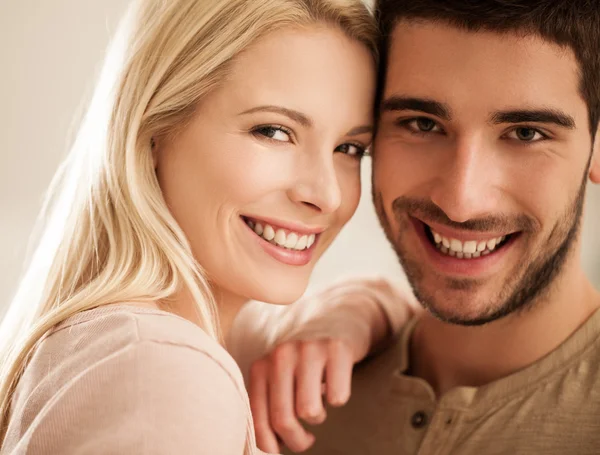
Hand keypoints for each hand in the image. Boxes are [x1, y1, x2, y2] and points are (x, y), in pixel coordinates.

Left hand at [249, 337, 357, 452]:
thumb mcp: (279, 381)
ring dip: (318, 417)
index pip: (257, 420)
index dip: (270, 446)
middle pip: (283, 419)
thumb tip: (268, 450)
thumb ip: (268, 408)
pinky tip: (335, 385)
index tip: (280, 450)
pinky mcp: (337, 349)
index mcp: (261, 367)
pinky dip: (339, 399)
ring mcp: (308, 349)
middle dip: (297, 440)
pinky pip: (338, 397)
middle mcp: (281, 355)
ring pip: (309, 411)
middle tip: (306, 438)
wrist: (337, 324)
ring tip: (319, 403)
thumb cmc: (304, 364)